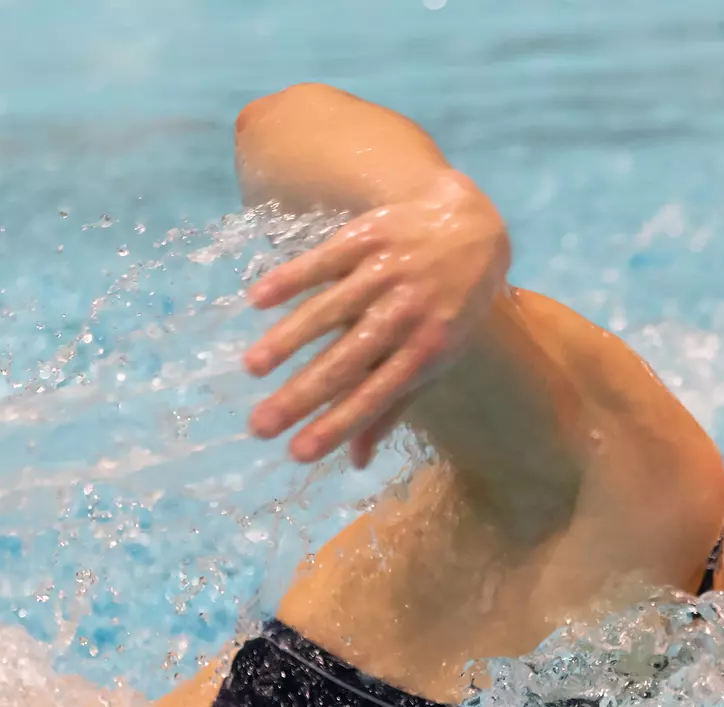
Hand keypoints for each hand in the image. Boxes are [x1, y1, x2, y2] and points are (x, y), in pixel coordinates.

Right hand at [241, 171, 510, 466]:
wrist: (470, 229)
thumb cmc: (448, 308)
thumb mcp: (435, 358)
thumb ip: (393, 407)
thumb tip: (357, 461)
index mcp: (424, 353)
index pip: (373, 397)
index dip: (336, 425)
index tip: (297, 452)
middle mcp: (404, 316)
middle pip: (345, 362)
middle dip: (300, 397)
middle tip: (258, 425)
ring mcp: (384, 275)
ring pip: (328, 312)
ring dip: (287, 340)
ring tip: (253, 368)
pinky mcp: (367, 238)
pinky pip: (323, 261)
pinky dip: (290, 279)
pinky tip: (258, 300)